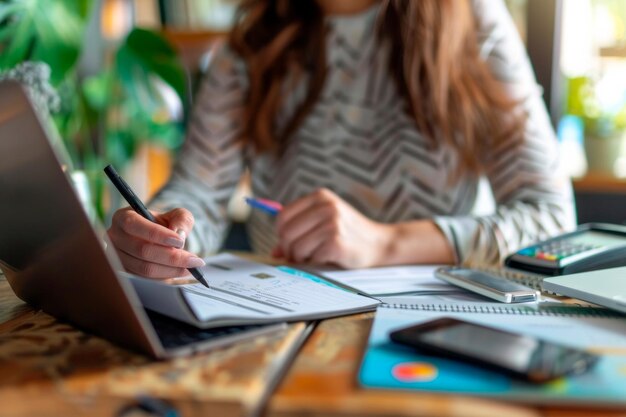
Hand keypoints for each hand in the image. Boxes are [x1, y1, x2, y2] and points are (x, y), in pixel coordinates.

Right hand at [107, 207, 204, 278]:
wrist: (160, 238)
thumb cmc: (166, 224)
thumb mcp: (176, 215)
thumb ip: (181, 219)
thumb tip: (179, 234)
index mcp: (123, 217)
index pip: (134, 225)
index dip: (158, 234)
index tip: (180, 242)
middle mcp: (115, 238)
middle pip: (142, 251)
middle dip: (172, 257)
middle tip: (194, 260)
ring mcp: (117, 258)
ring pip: (145, 268)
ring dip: (171, 270)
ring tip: (191, 267)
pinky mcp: (125, 273)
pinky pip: (147, 280)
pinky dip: (166, 277)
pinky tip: (180, 272)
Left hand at [273, 188, 393, 267]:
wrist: (380, 244)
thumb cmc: (349, 235)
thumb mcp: (325, 224)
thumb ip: (299, 232)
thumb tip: (274, 252)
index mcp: (320, 197)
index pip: (283, 216)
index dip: (282, 234)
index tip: (291, 244)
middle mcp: (326, 206)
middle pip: (286, 233)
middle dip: (289, 249)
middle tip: (300, 256)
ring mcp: (332, 223)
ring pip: (296, 247)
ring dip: (301, 258)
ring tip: (315, 256)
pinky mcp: (337, 241)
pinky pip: (311, 257)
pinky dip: (315, 262)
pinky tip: (327, 258)